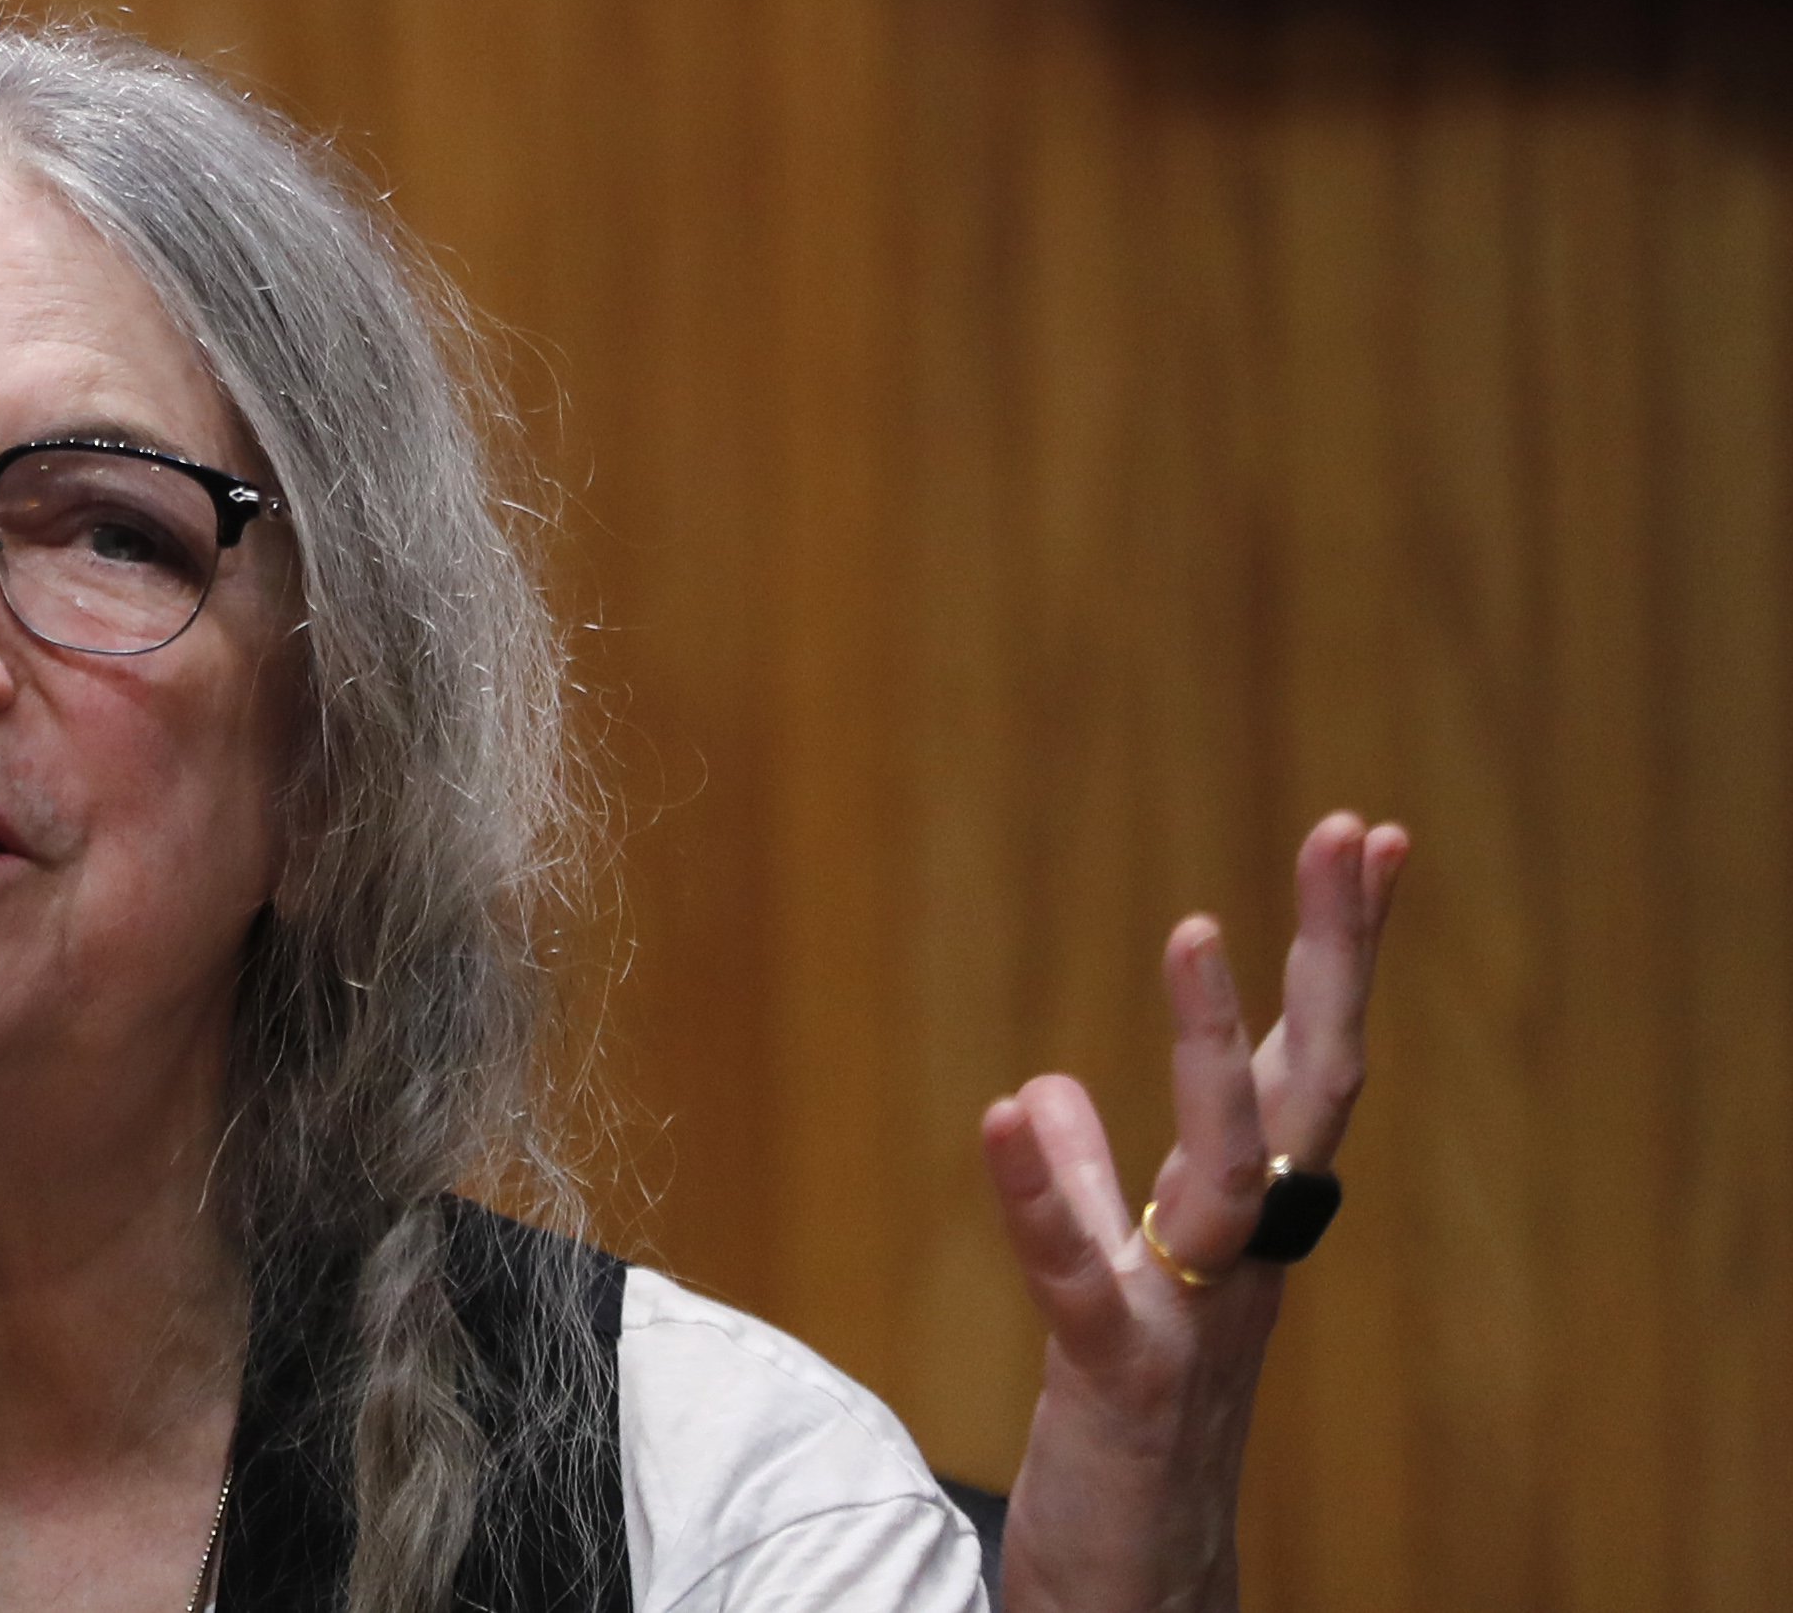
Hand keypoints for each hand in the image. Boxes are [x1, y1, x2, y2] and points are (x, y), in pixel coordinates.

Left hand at [980, 812, 1409, 1612]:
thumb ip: (1084, 1189)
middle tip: (1349, 833)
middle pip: (1313, 1091)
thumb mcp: (1109, 1294)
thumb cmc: (1132, 1438)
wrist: (1136, 1596)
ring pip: (1229, 1175)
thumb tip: (1046, 1090)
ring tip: (1194, 929)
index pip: (1308, 1066)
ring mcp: (1193, 1321)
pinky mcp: (1118, 1385)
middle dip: (1333, 958)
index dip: (1333, 954)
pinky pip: (1082, 1280)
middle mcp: (1244, 1261)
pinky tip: (1003, 1114)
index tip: (1364, 836)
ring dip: (1216, 1053)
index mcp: (1241, 1225)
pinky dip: (1043, 1198)